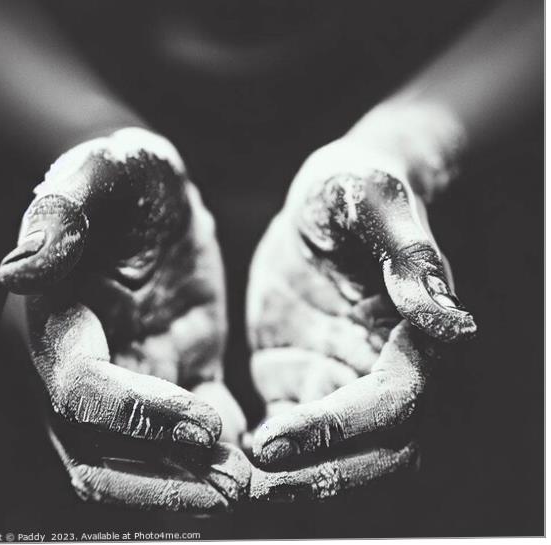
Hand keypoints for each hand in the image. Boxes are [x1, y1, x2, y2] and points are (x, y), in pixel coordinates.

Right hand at [0, 127, 246, 510]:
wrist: (154, 195)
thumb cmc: (124, 175)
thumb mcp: (100, 173)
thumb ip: (62, 212)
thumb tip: (20, 269)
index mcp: (58, 320)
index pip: (83, 390)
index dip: (138, 415)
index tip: (206, 424)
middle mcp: (83, 363)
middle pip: (98, 453)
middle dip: (161, 483)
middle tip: (231, 491)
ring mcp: (130, 375)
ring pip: (138, 462)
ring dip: (189, 485)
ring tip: (251, 488)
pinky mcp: (173, 373)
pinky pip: (187, 435)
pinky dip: (213, 458)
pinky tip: (253, 461)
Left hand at [246, 105, 476, 500]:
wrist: (331, 197)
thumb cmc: (359, 188)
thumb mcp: (375, 205)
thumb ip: (409, 260)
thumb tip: (451, 324)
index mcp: (415, 335)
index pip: (391, 403)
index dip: (336, 429)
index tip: (272, 440)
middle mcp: (387, 370)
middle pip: (376, 452)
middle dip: (318, 476)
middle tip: (252, 485)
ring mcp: (345, 380)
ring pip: (337, 457)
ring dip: (292, 481)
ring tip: (228, 483)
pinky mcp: (307, 379)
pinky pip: (293, 433)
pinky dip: (267, 456)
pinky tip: (222, 455)